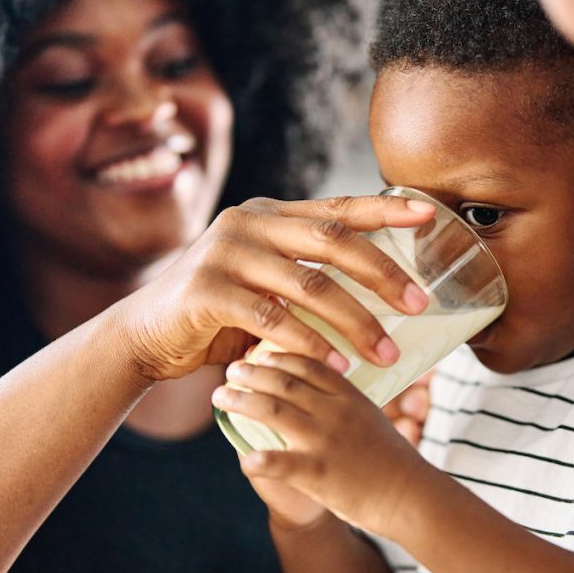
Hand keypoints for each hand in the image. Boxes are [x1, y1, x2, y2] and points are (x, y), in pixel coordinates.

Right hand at [111, 195, 433, 381]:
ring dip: (355, 320)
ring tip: (386, 352)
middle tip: (420, 303)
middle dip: (382, 273)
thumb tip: (379, 289)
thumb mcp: (264, 281)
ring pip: (309, 284)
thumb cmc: (217, 312)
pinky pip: (273, 318)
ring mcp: (226, 252)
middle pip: (333, 241)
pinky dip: (310, 343)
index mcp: (269, 215)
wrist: (145, 334)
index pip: (337, 208)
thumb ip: (306, 273)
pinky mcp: (208, 290)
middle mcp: (249, 222)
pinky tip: (337, 364)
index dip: (385, 210)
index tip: (428, 215)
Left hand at [213, 352, 428, 538]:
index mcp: (350, 396)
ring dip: (241, 401)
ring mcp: (325, 441)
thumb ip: (347, 404)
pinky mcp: (319, 474)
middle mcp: (335, 412)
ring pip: (273, 412)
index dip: (280, 355)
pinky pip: (279, 463)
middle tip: (231, 369)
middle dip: (252, 372)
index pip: (309, 363)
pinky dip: (257, 460)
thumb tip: (322, 392)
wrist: (411, 496)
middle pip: (284, 382)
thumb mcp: (373, 419)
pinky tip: (242, 459)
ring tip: (220, 397)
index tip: (260, 352)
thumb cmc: (394, 460)